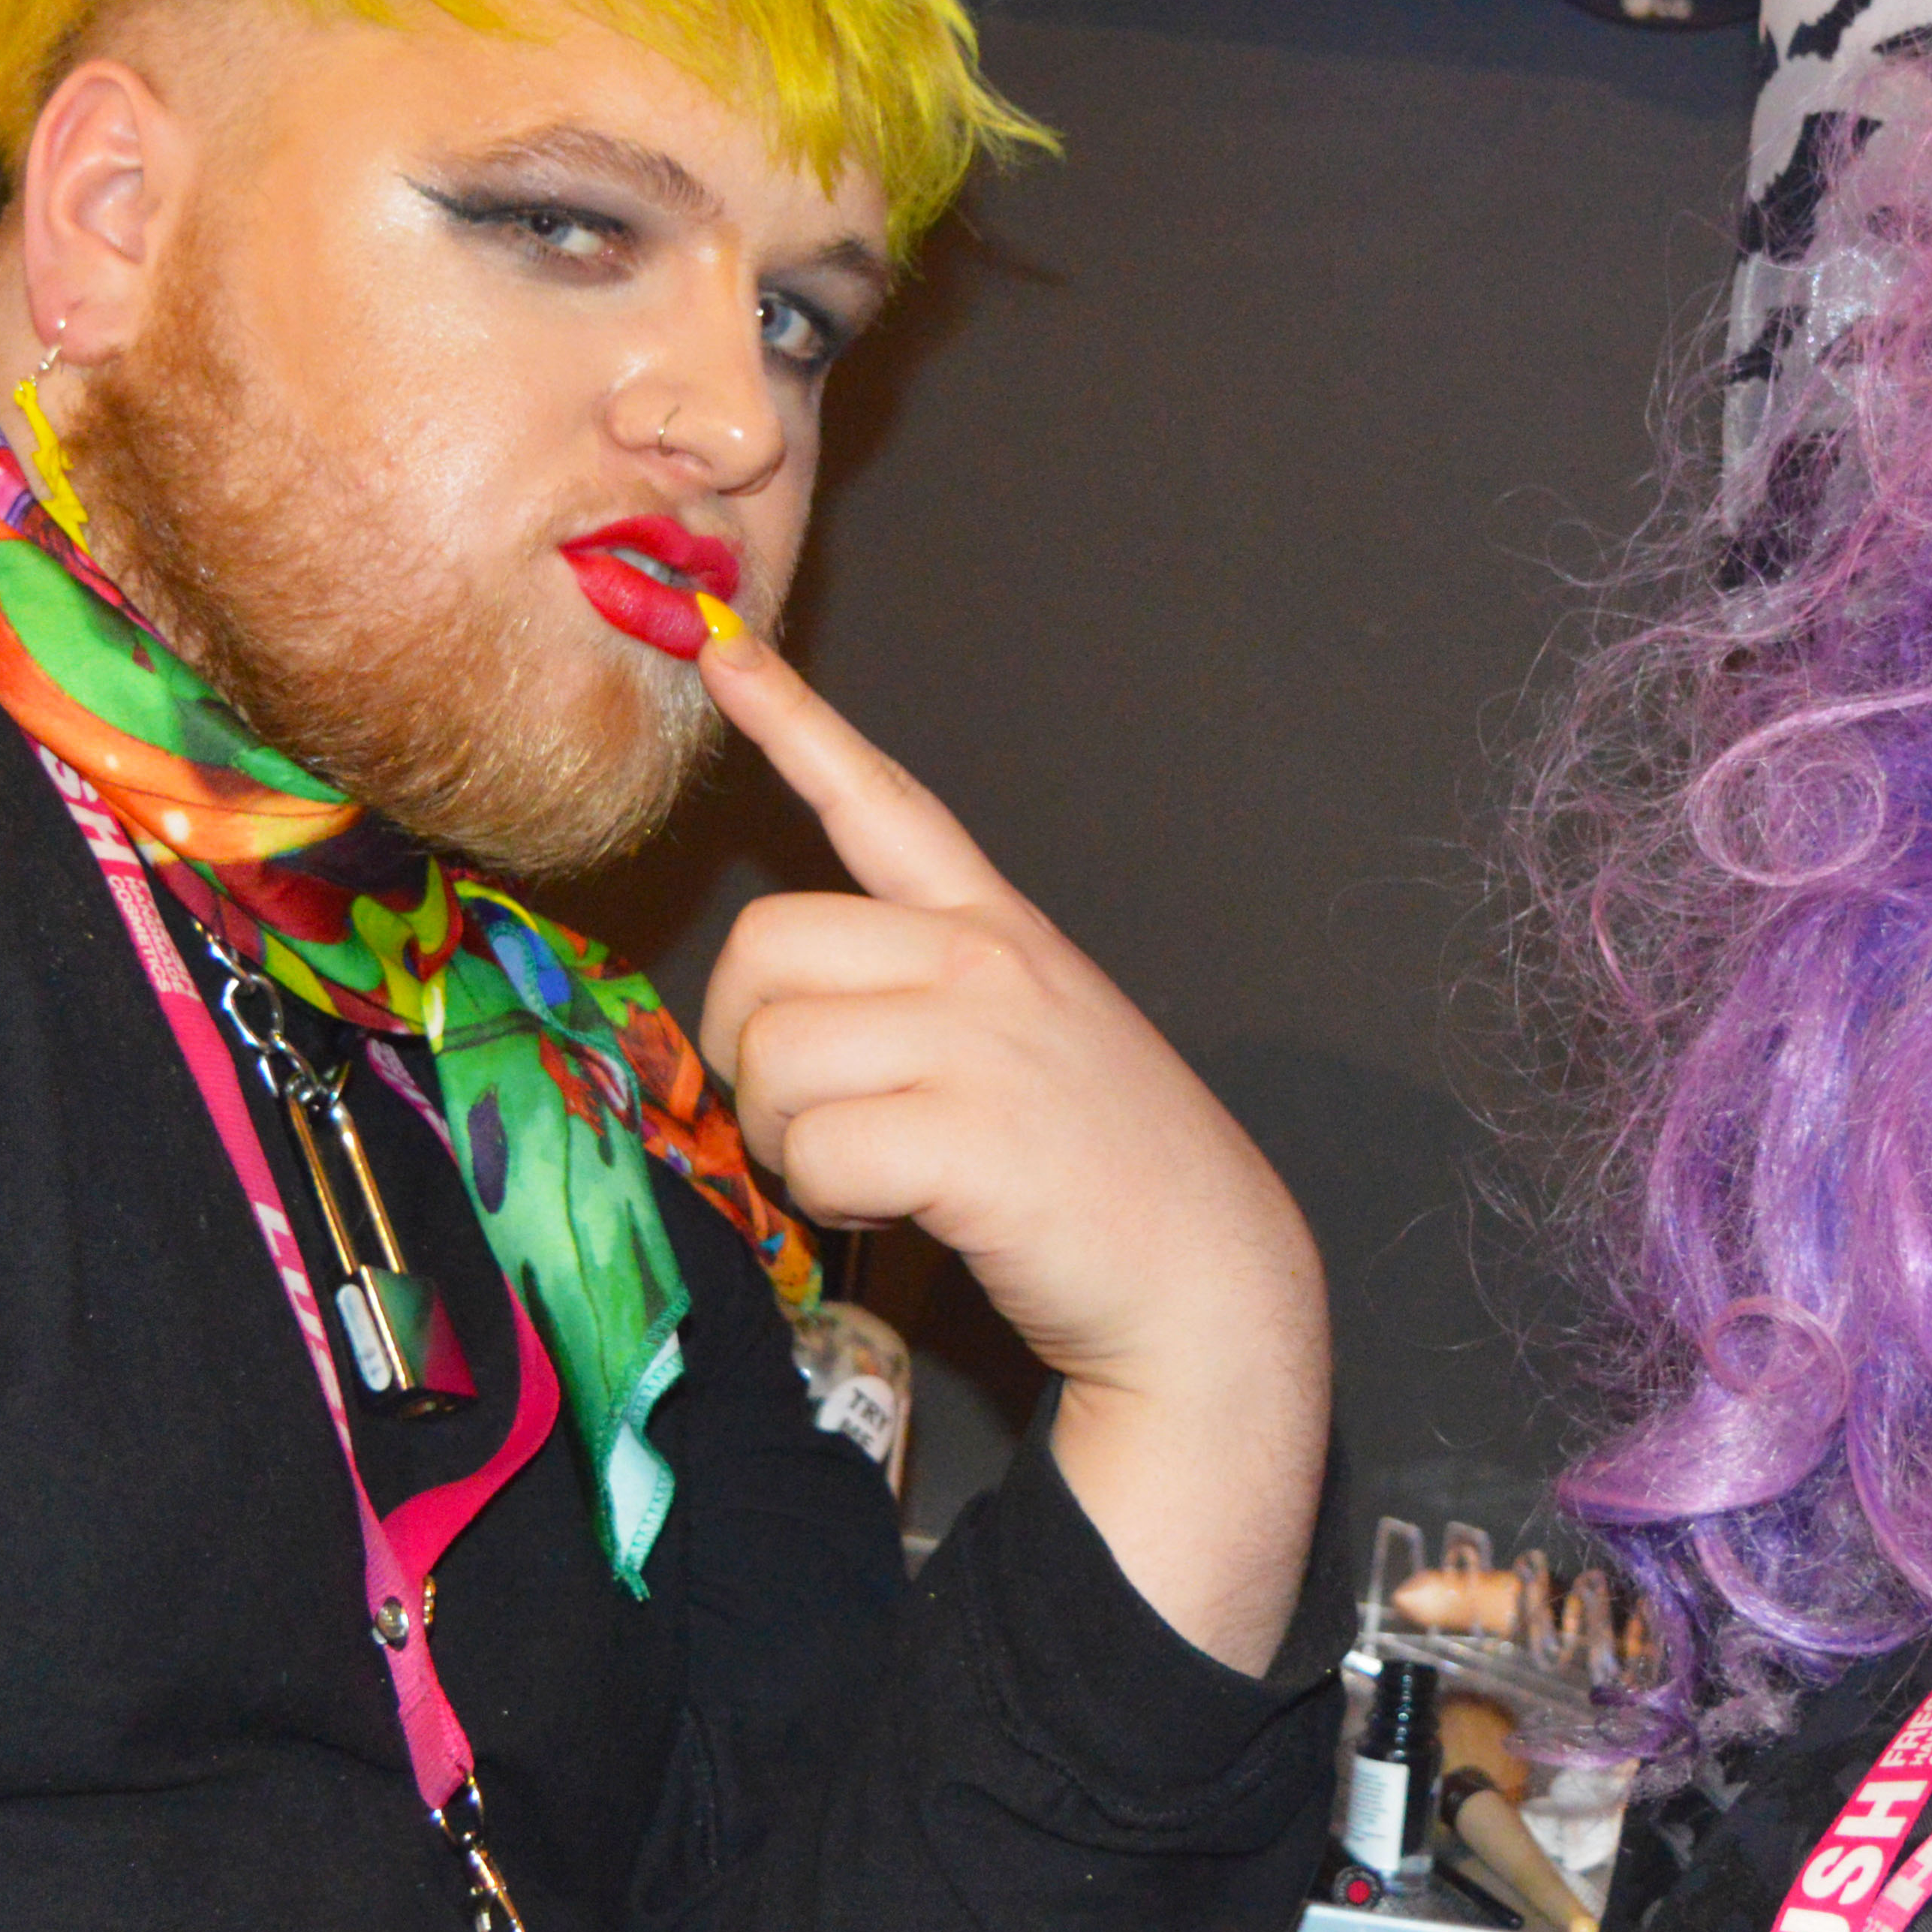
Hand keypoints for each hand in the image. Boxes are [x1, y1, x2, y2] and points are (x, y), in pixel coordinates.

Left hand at [692, 622, 1330, 1672]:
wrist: (1208, 1283)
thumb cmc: (1103, 1174)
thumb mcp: (1031, 1040)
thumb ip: (922, 999)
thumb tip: (782, 1019)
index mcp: (998, 928)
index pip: (883, 801)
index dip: (794, 722)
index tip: (724, 648)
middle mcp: (986, 960)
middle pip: (766, 945)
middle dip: (746, 1045)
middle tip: (808, 1117)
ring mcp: (981, 1041)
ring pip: (776, 1056)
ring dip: (785, 1140)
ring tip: (869, 1175)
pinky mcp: (970, 1134)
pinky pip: (815, 1150)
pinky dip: (827, 1201)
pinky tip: (896, 1212)